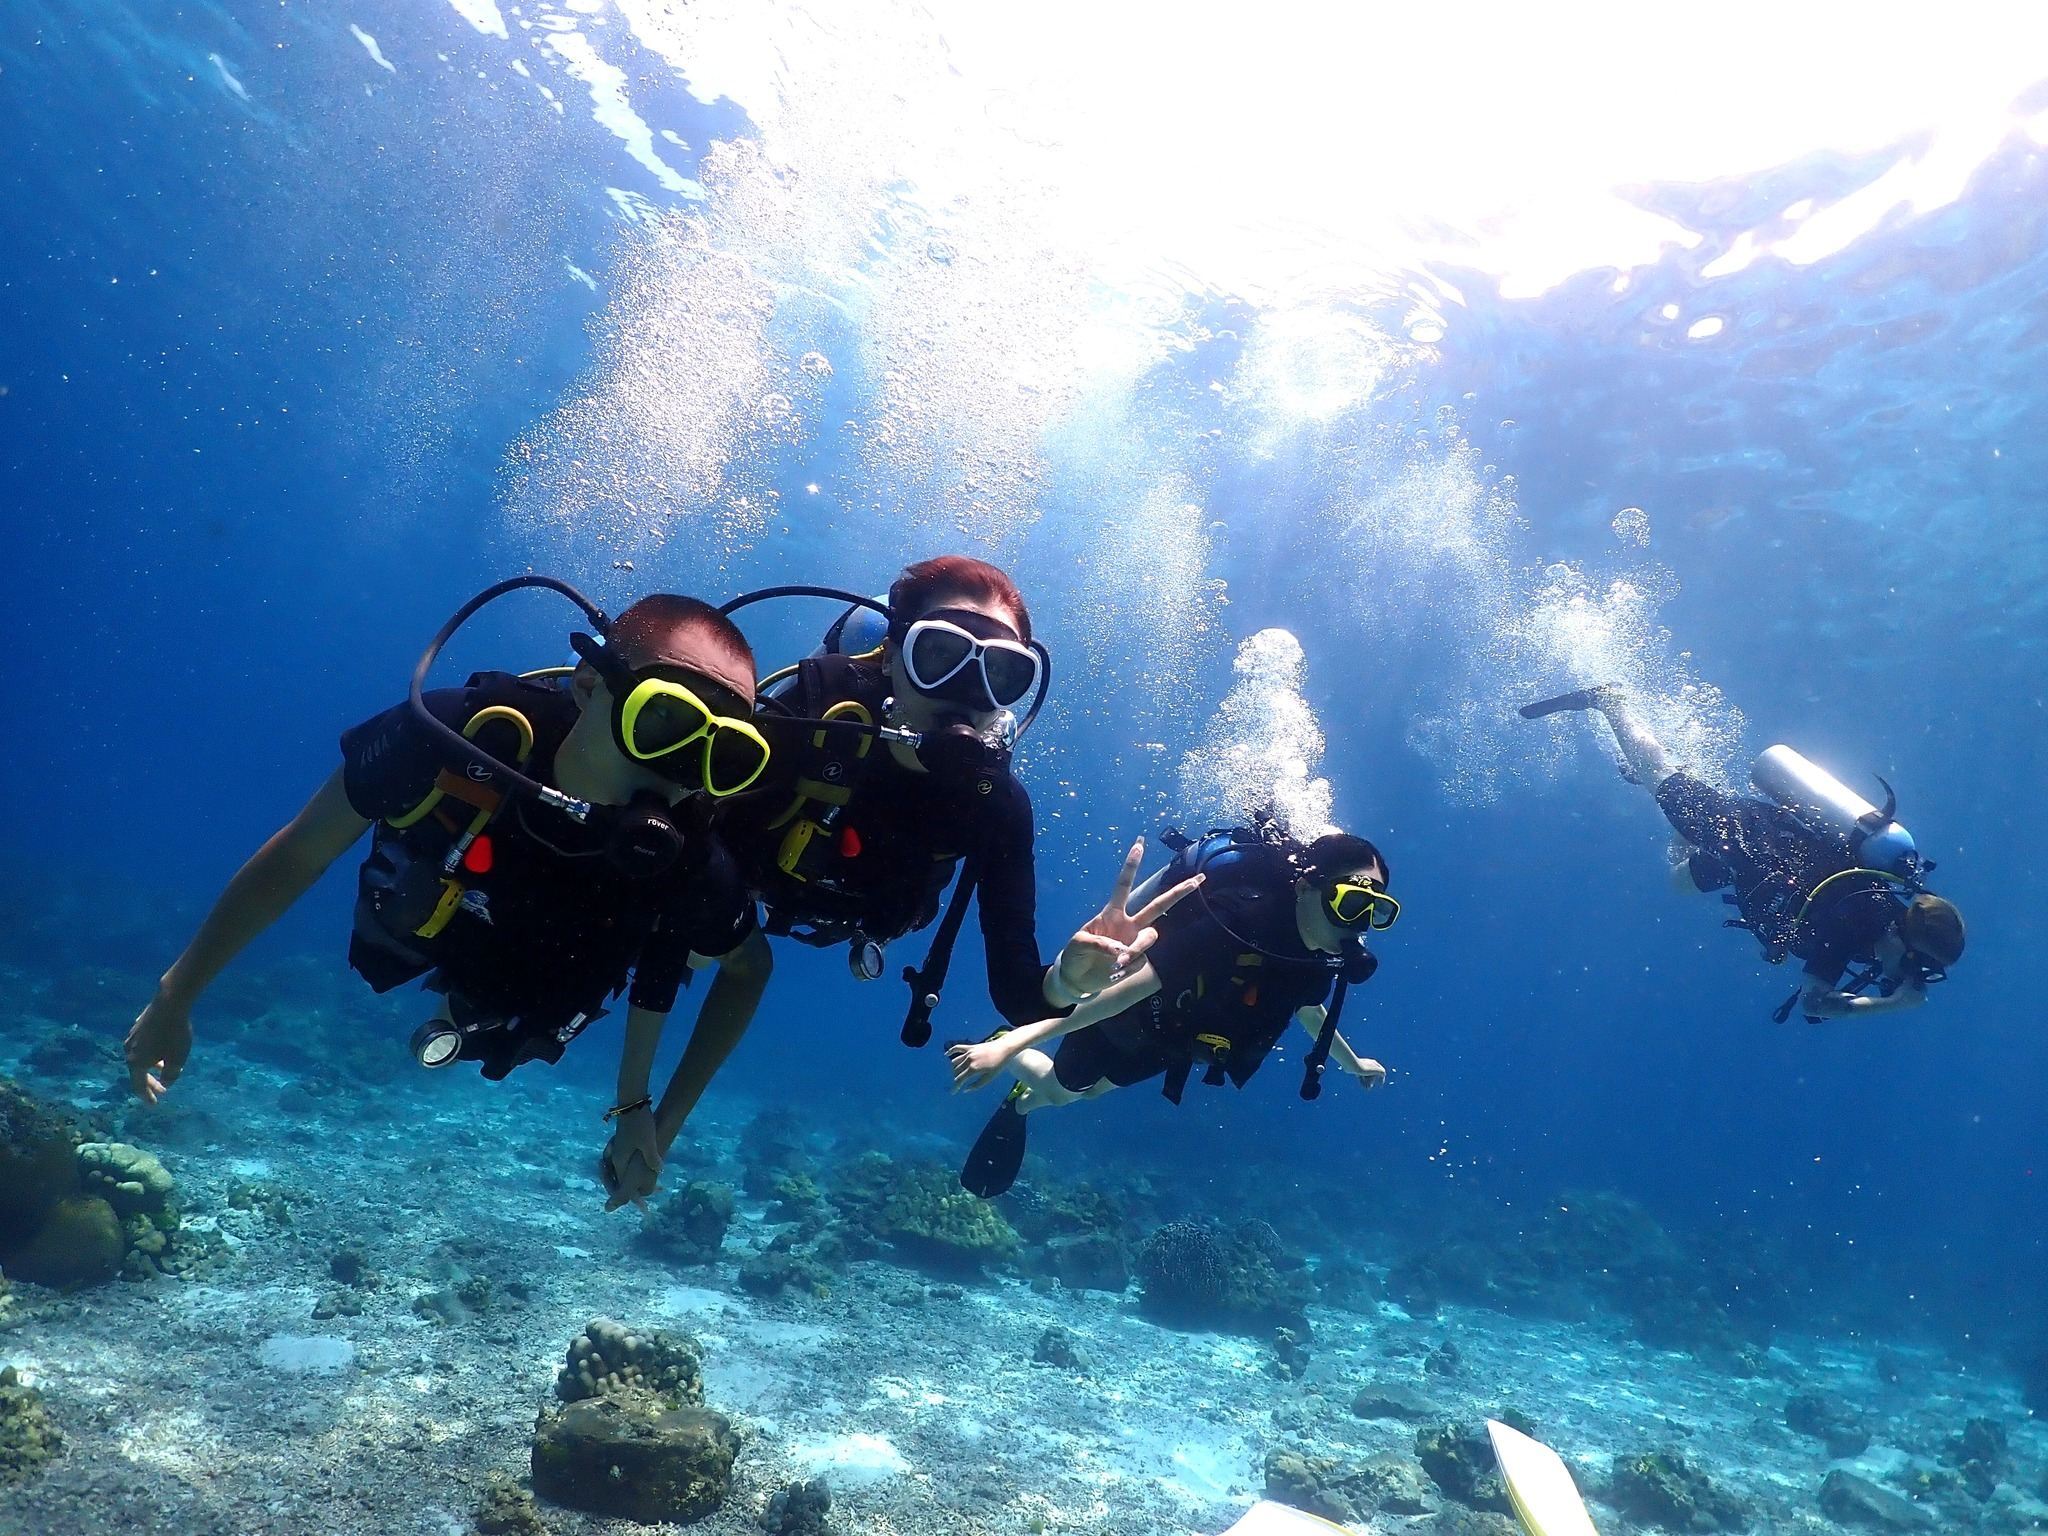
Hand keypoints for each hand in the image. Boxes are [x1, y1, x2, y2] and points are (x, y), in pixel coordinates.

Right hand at [126, 992, 193, 1103]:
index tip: (154, 1104)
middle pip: (138, 1072)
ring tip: (163, 1069)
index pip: (139, 1085)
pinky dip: (150, 1054)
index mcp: (135, 1062)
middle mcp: (128, 1051)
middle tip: (162, 1090)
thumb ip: (171, 1076)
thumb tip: (166, 1083)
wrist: (170, 1003)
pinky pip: (142, 1046)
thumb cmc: (175, 1034)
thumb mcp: (178, 1060)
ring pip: (139, 1058)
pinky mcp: (138, 1027)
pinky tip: (161, 1051)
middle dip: (150, 1082)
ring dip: (151, 1067)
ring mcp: (131, 1037)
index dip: (147, 1096)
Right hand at [600, 1106, 661, 1211]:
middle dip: (625, 1194)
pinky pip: (620, 1164)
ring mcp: (616, 1150)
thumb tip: (658, 1171)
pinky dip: (626, 1173)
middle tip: (640, 1204)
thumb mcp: (648, 1142)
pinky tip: (637, 1173)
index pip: (620, 1185)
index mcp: (619, 1160)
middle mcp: (614, 1158)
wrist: (631, 1103)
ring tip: (640, 1191)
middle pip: (616, 1181)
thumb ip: (652, 1158)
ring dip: (625, 1183)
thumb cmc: (640, 1123)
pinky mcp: (620, 1144)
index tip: (635, 1207)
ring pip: (617, 1173)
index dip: (627, 1197)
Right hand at [946, 1036, 1014, 1092]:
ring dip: (954, 1069)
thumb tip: (965, 1090)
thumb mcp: (989, 1078)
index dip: (955, 1086)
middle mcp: (969, 1060)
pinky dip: (951, 1051)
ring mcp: (969, 1052)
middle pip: (956, 1071)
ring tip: (956, 1074)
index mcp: (973, 1069)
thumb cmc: (998, 1065)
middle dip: (955, 1078)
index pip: (960, 1079)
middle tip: (958, 1083)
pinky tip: (946, 1055)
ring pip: (955, 1062)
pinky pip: (957, 1048)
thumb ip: (977, 1085)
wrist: (1003, 1049)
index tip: (952, 1092)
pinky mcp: (970, 1047)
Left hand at [1056, 840, 1203, 998]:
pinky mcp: (1137, 961)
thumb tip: (1121, 950)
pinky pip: (1140, 961)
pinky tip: (1112, 973)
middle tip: (1198, 879)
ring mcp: (1135, 942)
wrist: (1077, 979)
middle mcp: (1128, 925)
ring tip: (1116, 964)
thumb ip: (1099, 943)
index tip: (1139, 844)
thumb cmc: (1076, 955)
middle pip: (1158, 905)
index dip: (1131, 866)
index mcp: (1111, 913)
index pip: (1123, 885)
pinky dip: (1126, 968)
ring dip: (1135, 949)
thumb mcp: (1079, 944)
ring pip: (1150, 937)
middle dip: (1178, 892)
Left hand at [1345, 1058, 1387, 1091]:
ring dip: (1368, 1083)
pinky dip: (1363, 1081)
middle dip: (1372, 1081)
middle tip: (1370, 1087)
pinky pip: (1361, 1076)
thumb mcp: (1376, 1070)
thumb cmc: (1364, 1067)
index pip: (1381, 1071)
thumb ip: (1382, 1072)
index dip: (1382, 1078)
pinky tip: (1363, 1086)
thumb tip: (1383, 1074)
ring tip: (1366, 1088)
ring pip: (1367, 1076)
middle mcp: (1369, 1064)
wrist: (1352, 1065)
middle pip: (1373, 1075)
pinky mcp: (1357, 1069)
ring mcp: (1362, 1067)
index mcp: (1374, 1063)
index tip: (1380, 1085)